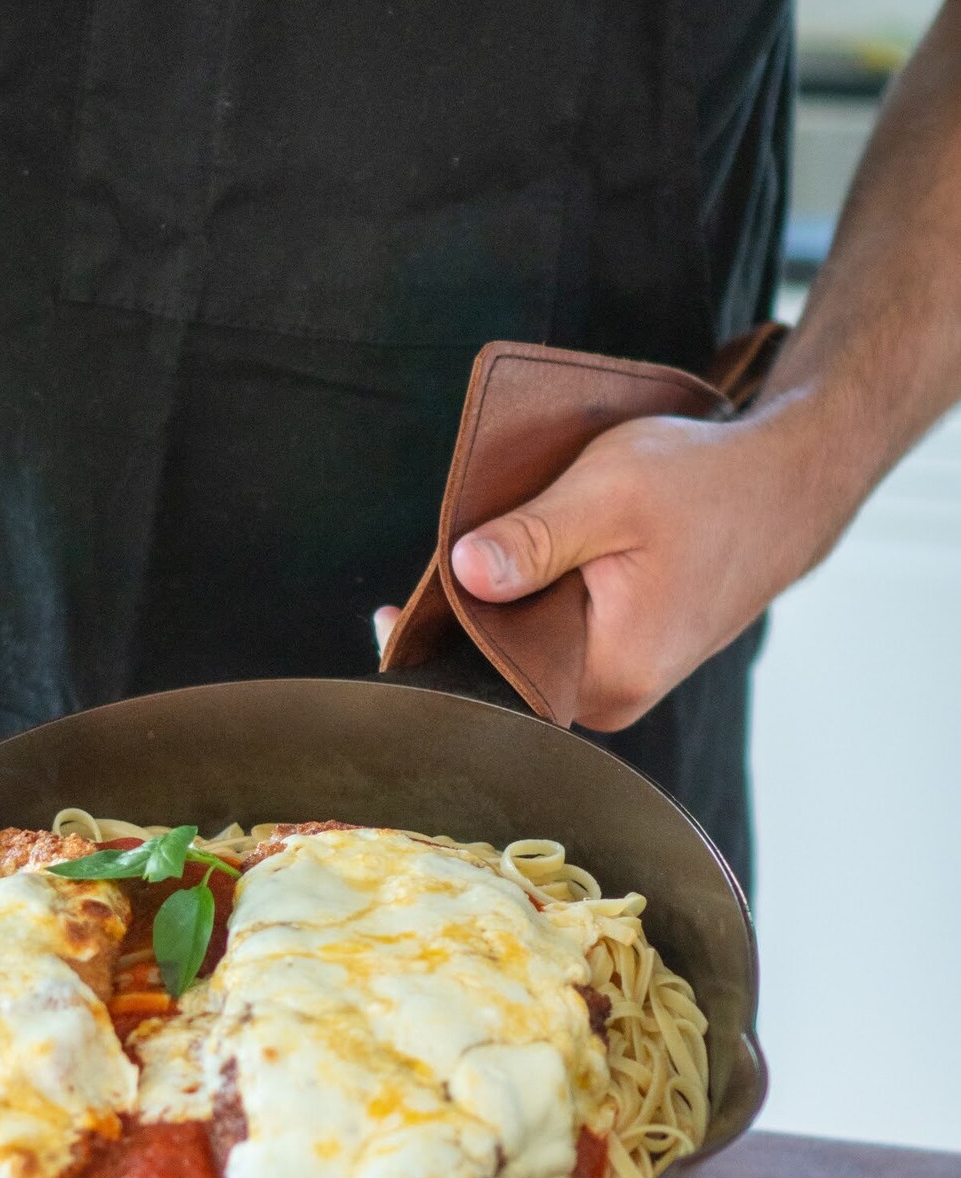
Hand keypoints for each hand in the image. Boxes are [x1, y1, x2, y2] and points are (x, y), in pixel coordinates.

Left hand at [373, 409, 836, 731]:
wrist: (788, 483)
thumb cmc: (706, 484)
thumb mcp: (609, 493)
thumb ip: (535, 538)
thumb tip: (465, 573)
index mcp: (606, 677)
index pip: (493, 687)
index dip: (434, 652)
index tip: (388, 616)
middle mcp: (612, 695)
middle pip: (505, 673)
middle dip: (459, 629)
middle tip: (412, 589)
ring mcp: (621, 675)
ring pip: (529, 650)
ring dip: (496, 609)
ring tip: (466, 566)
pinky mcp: (626, 649)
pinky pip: (555, 634)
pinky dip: (530, 600)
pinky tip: (511, 566)